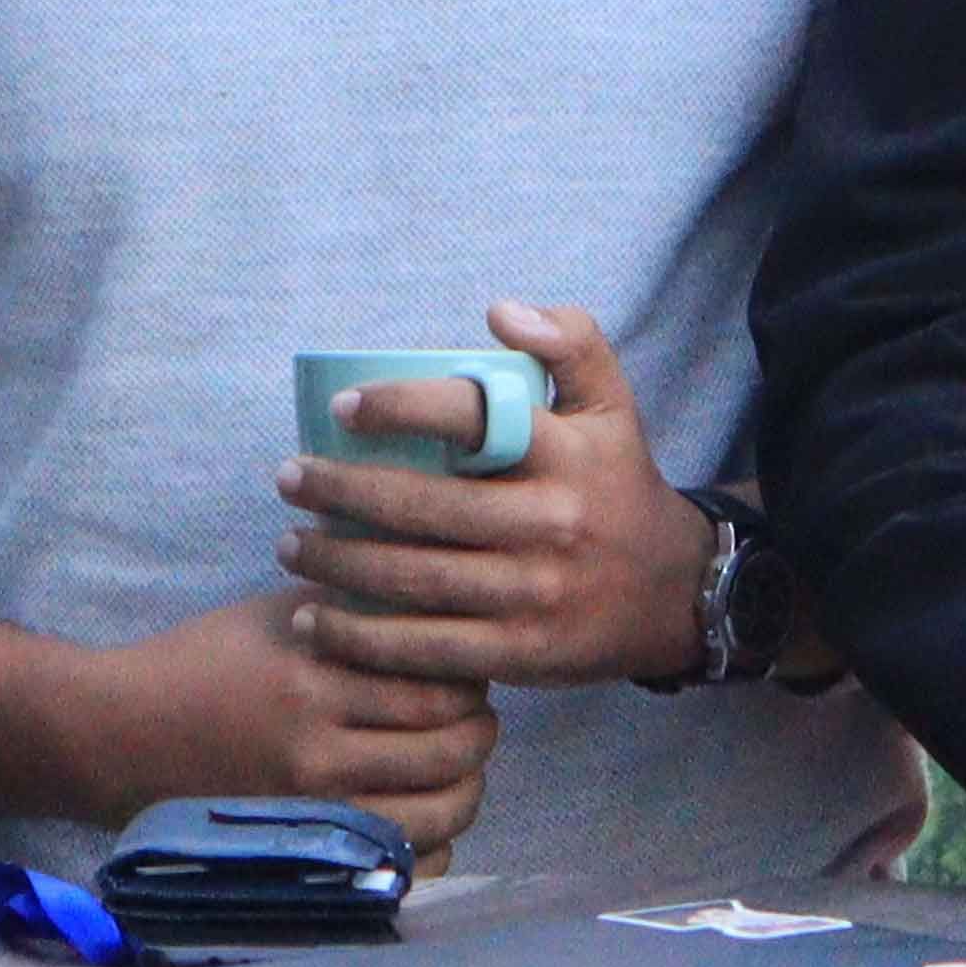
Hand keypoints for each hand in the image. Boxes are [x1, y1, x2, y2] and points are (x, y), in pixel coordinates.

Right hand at [0, 593, 496, 854]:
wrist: (118, 737)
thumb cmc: (200, 663)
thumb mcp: (273, 615)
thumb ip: (353, 606)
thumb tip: (436, 591)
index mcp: (316, 676)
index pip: (439, 682)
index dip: (472, 676)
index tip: (469, 665)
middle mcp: (318, 747)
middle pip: (450, 749)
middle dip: (479, 733)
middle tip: (477, 719)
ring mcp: (311, 809)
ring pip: (438, 813)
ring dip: (466, 789)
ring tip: (459, 768)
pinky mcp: (302, 852)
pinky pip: (400, 865)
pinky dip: (431, 845)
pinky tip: (424, 816)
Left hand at [278, 305, 709, 693]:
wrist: (677, 593)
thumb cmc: (618, 485)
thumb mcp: (612, 404)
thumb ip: (571, 341)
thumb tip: (499, 314)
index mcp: (565, 452)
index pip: (472, 417)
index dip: (400, 408)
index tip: (342, 408)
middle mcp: (550, 521)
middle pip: (423, 507)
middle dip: (340, 492)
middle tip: (288, 477)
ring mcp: (534, 593)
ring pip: (414, 579)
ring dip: (338, 564)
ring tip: (290, 544)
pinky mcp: (521, 652)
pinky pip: (427, 646)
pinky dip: (364, 637)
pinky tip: (317, 619)